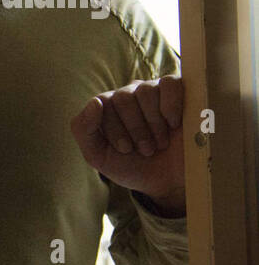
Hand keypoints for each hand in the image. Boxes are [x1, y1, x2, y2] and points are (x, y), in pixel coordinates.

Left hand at [71, 76, 185, 216]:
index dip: (114, 128)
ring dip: (153, 123)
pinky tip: (174, 124)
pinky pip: (170, 83)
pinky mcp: (181, 91)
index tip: (126, 149)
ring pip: (145, 91)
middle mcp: (130, 95)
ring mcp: (155, 91)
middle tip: (146, 149)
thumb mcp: (99, 156)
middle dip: (135, 128)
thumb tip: (95, 102)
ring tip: (160, 143)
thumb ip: (84, 130)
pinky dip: (171, 105)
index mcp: (108, 108)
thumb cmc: (133, 167)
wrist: (171, 181)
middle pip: (123, 97)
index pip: (102, 103)